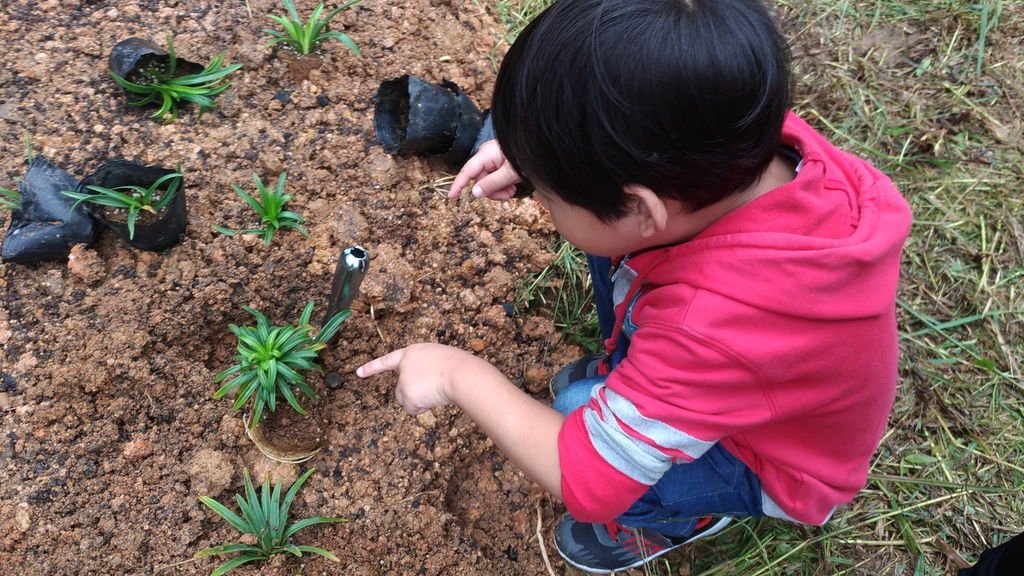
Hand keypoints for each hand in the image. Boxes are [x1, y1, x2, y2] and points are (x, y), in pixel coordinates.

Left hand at [356, 343, 475, 414]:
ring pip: (406, 400)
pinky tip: (434, 398)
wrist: (460, 373)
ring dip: (420, 400)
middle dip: (413, 395)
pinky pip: (412, 409)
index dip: (373, 367)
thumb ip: (425, 370)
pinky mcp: (406, 393)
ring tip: (437, 391)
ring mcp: (404, 379)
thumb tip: (424, 391)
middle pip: (400, 389)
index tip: (358, 373)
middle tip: (433, 390)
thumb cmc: (457, 367)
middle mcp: (404, 365)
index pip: (389, 360)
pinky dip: (422, 407)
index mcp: (412, 352)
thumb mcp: (439, 361)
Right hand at [448, 140, 521, 200]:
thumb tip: (474, 193)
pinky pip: (494, 179)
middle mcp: (486, 156)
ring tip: (512, 190)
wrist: (540, 149)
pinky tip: (513, 186)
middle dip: (492, 191)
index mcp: (485, 154)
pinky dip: (502, 186)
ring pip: (487, 183)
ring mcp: (492, 160)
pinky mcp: (498, 164)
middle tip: (508, 194)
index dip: (458, 184)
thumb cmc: (526, 157)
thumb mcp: (511, 173)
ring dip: (499, 190)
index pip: (467, 171)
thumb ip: (492, 183)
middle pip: (480, 181)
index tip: (451, 197)